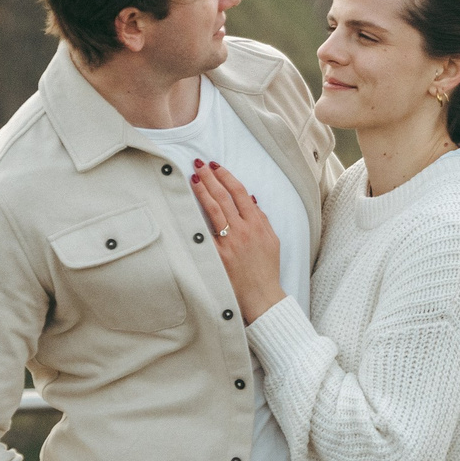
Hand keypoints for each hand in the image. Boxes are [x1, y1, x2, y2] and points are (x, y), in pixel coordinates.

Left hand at [189, 161, 284, 322]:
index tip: (216, 166)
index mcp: (257, 224)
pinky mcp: (217, 255)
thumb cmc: (266, 270)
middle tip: (199, 164)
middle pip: (224, 197)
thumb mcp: (272, 241)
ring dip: (202, 190)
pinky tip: (187, 205)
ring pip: (213, 210)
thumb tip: (250, 199)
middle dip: (211, 177)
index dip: (227, 176)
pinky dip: (196, 217)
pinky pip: (205, 232)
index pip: (240, 193)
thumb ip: (262, 219)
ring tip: (193, 177)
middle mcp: (243, 230)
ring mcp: (229, 243)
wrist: (261, 296)